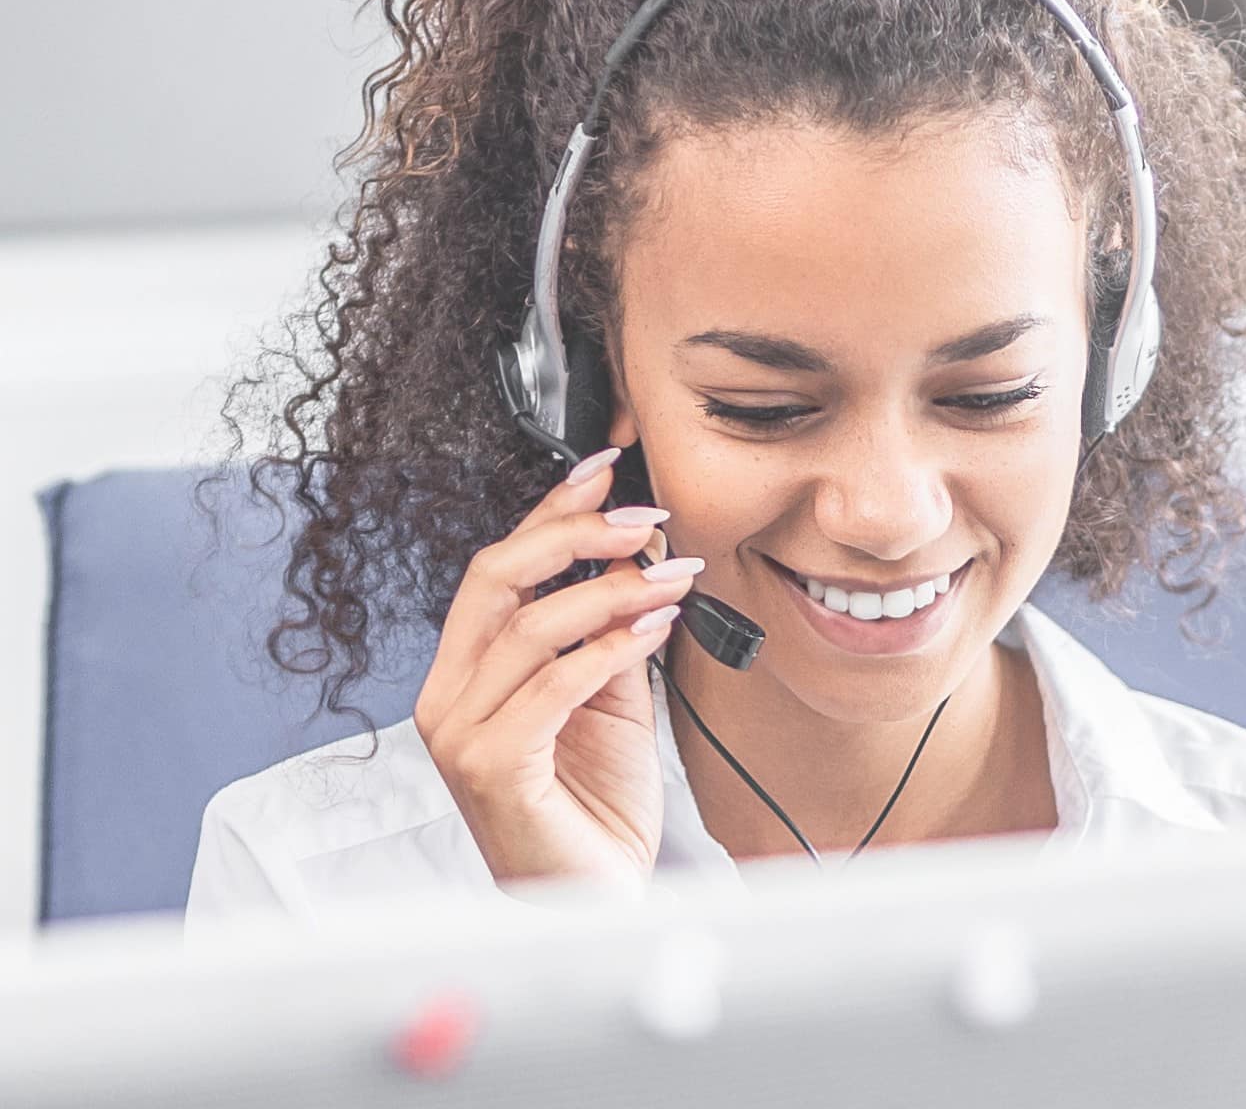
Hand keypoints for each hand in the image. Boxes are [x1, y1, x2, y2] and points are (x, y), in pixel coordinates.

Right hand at [413, 449, 702, 890]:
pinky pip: (556, 683)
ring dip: (614, 589)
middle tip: (644, 518)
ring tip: (673, 576)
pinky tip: (658, 626)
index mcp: (465, 672)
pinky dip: (614, 645)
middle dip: (574, 533)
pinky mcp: (492, 768)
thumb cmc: (594, 802)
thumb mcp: (607, 691)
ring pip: (533, 626)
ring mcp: (461, 734)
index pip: (497, 568)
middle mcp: (449, 696)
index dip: (549, 511)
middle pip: (497, 577)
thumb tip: (640, 547)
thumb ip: (609, 625)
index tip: (604, 468)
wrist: (594, 898)